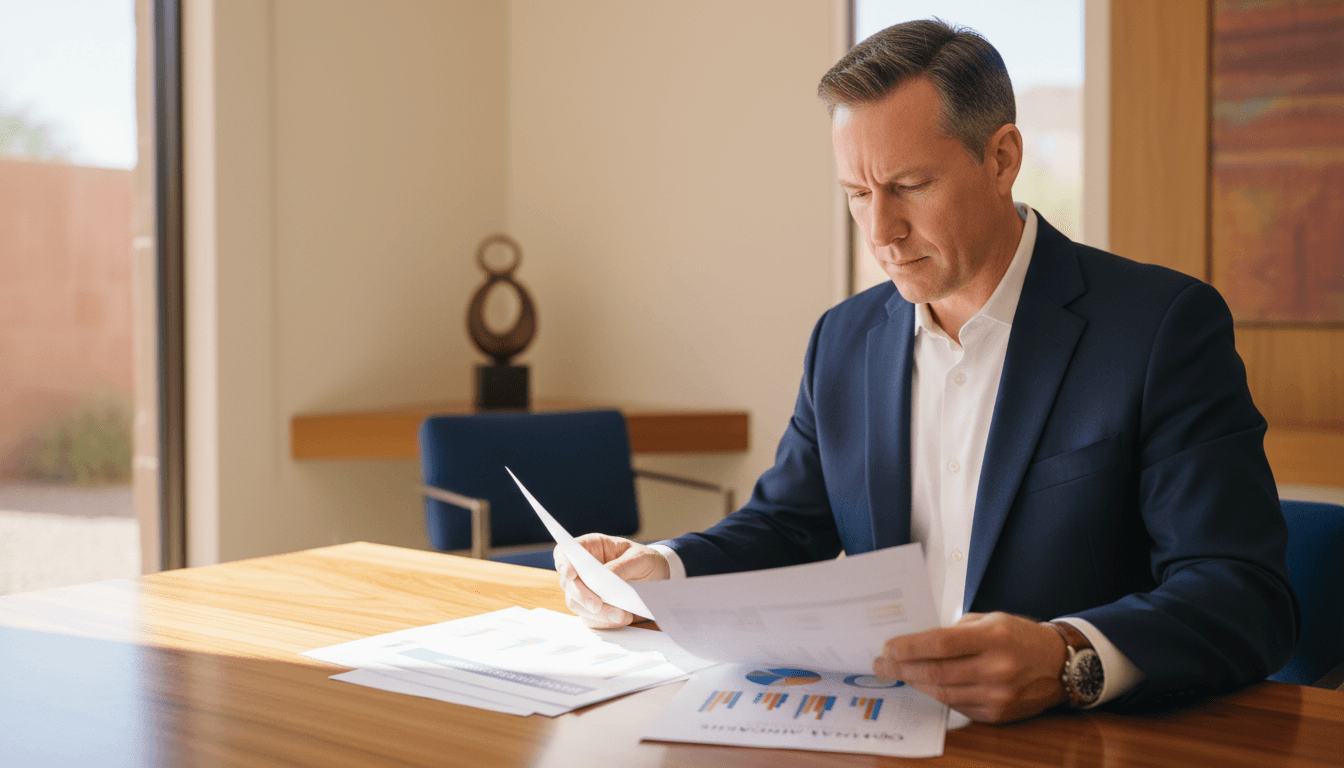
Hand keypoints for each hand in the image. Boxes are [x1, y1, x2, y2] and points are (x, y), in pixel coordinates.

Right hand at [554, 533, 669, 627]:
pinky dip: (605, 622)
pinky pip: (591, 619)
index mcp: (591, 548)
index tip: (570, 574)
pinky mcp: (594, 610)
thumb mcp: (640, 558)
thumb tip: (606, 577)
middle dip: (582, 596)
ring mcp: (587, 591)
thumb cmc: (646, 562)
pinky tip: (623, 618)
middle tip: (597, 605)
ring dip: (597, 613)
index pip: (565, 553)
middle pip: (568, 583)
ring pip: (577, 604)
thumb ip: (622, 566)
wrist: (660, 581)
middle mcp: (583, 570)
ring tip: (621, 615)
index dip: (564, 562)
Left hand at [873, 612, 1068, 722]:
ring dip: (915, 684)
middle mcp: (996, 668)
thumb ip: (956, 630)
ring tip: (898, 674)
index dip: (909, 647)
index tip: (888, 647)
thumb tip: (917, 640)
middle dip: (902, 669)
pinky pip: (957, 706)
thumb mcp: (990, 620)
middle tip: (882, 665)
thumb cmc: (1021, 636)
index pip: (941, 644)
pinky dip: (938, 695)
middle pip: (936, 673)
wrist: (1059, 664)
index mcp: (993, 638)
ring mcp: (998, 695)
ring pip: (942, 693)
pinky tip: (925, 686)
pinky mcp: (997, 714)